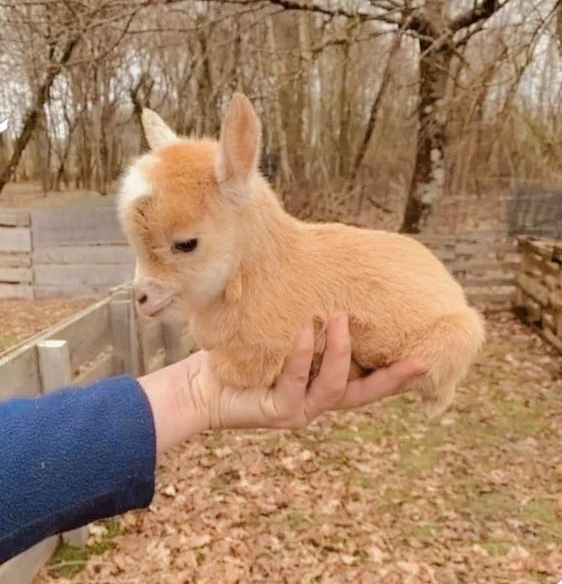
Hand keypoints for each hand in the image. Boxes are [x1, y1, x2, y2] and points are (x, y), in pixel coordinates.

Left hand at [201, 312, 425, 429]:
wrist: (204, 384)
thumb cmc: (248, 355)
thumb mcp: (287, 336)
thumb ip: (311, 324)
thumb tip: (331, 282)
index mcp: (326, 386)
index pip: (371, 381)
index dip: (398, 372)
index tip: (424, 355)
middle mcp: (319, 402)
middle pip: (366, 394)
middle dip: (392, 377)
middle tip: (416, 356)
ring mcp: (300, 410)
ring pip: (335, 387)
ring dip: (341, 351)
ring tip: (341, 317)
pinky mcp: (277, 411)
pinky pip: (295, 382)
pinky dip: (302, 354)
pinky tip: (304, 330)